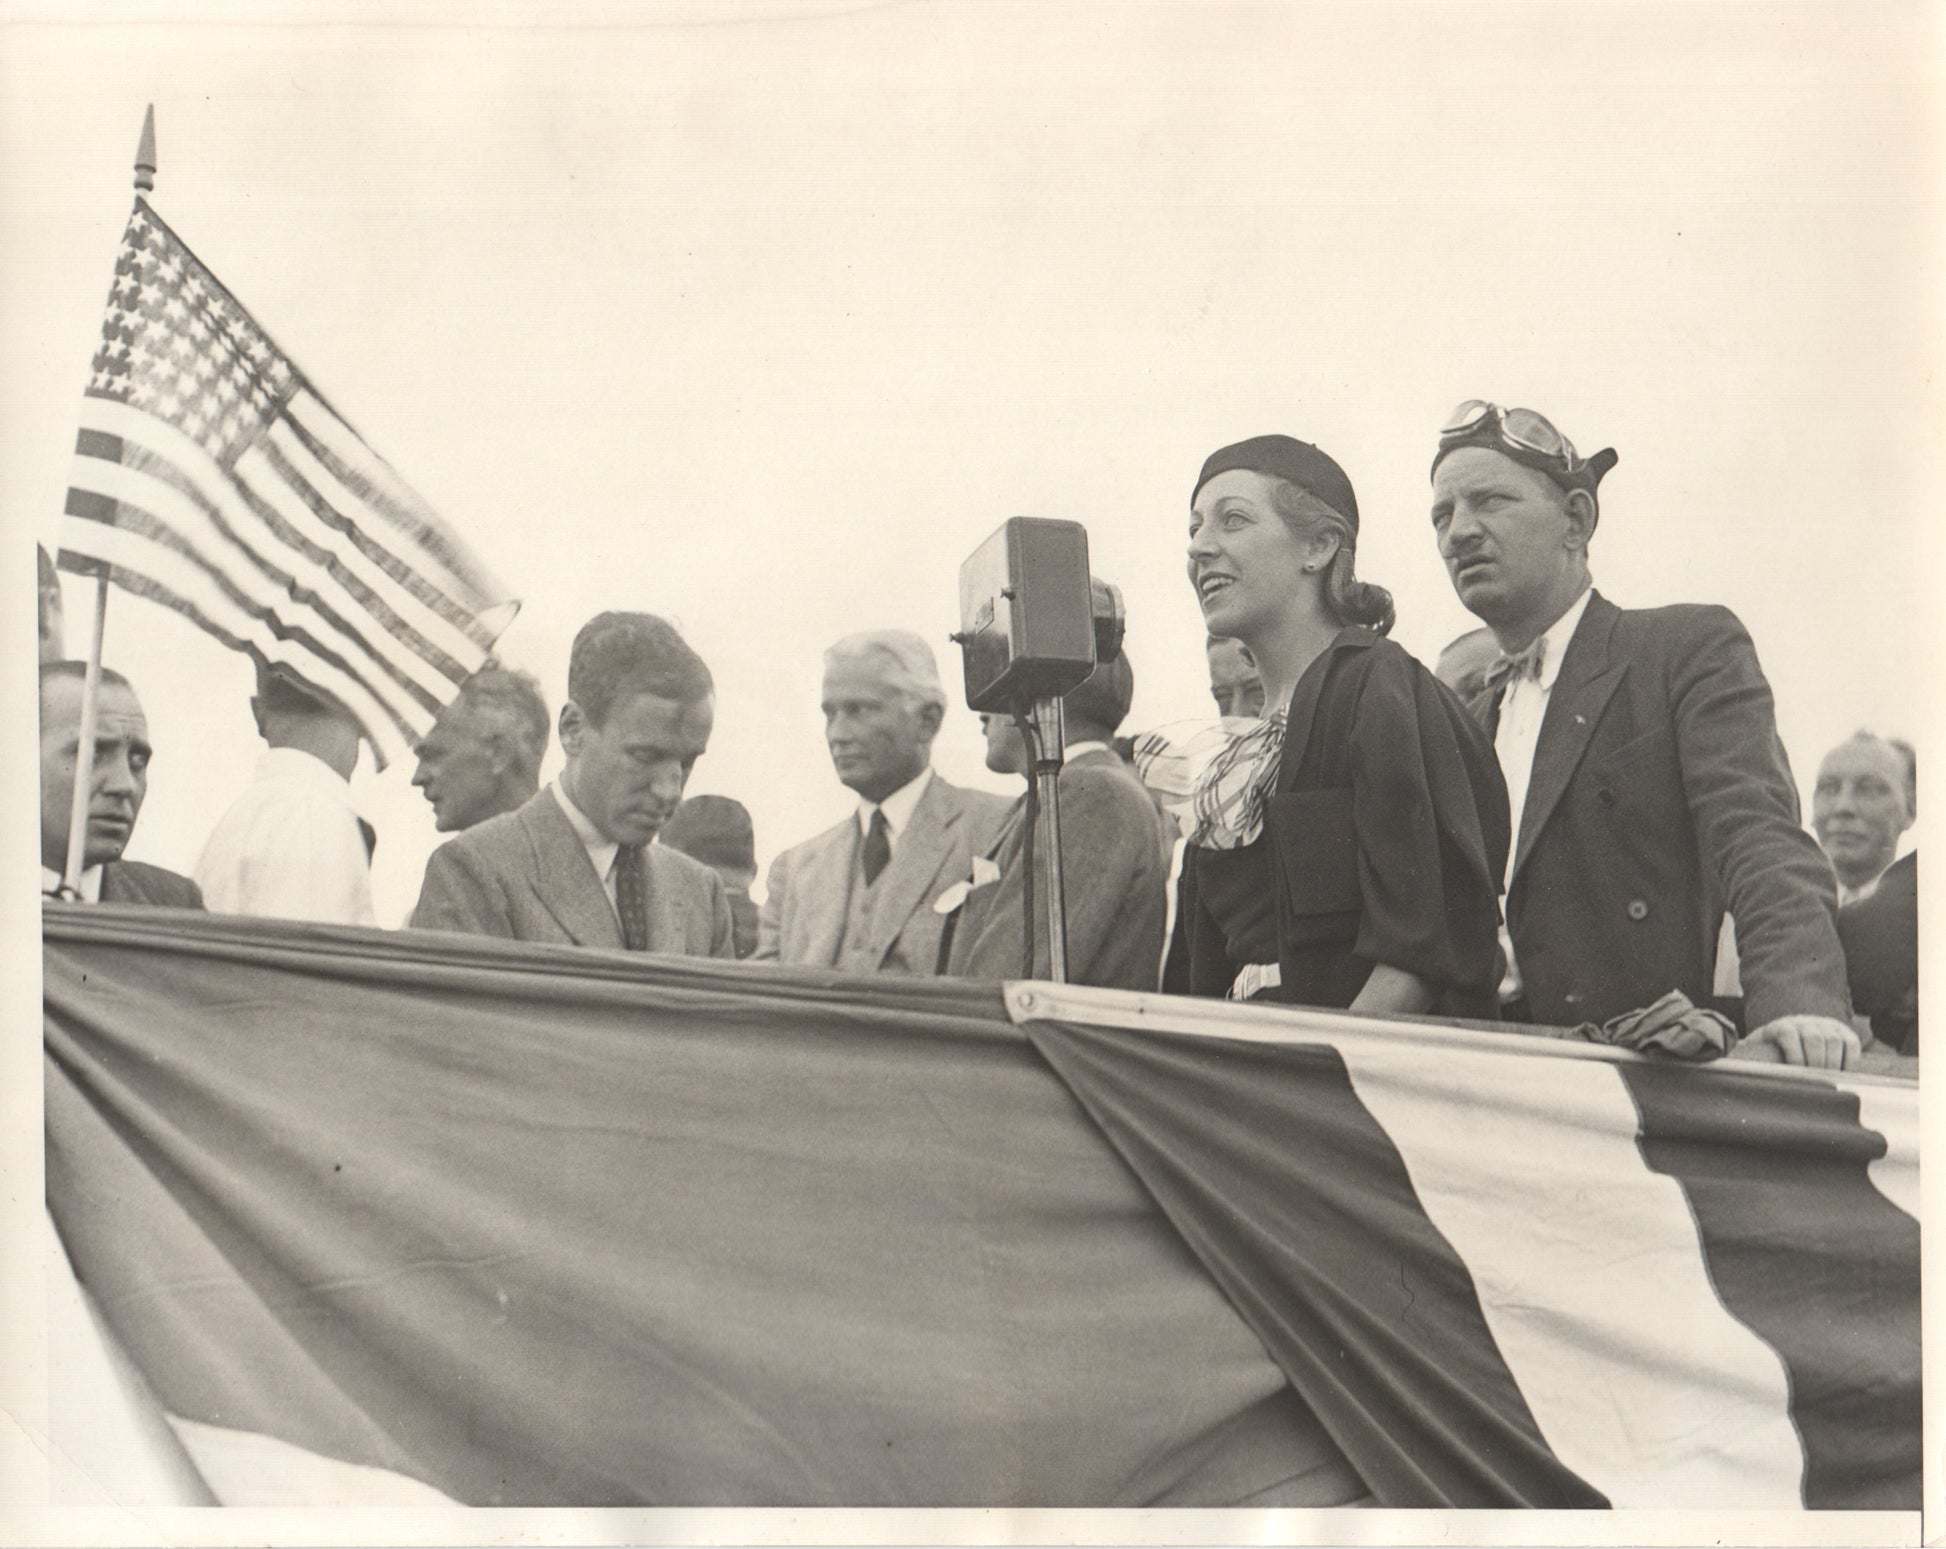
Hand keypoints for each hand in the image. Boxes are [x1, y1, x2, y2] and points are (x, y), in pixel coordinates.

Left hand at [1728, 1014, 1860, 1068]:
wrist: (1792, 1038)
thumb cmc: (1772, 1054)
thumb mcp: (1758, 1053)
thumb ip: (1747, 1058)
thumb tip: (1727, 1065)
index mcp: (1780, 1026)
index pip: (1788, 1033)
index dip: (1794, 1055)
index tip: (1797, 1072)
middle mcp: (1803, 1021)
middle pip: (1815, 1039)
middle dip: (1817, 1063)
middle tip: (1818, 1081)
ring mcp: (1824, 1024)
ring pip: (1834, 1040)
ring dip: (1834, 1063)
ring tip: (1830, 1079)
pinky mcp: (1842, 1030)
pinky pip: (1851, 1042)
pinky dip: (1850, 1058)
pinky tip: (1843, 1072)